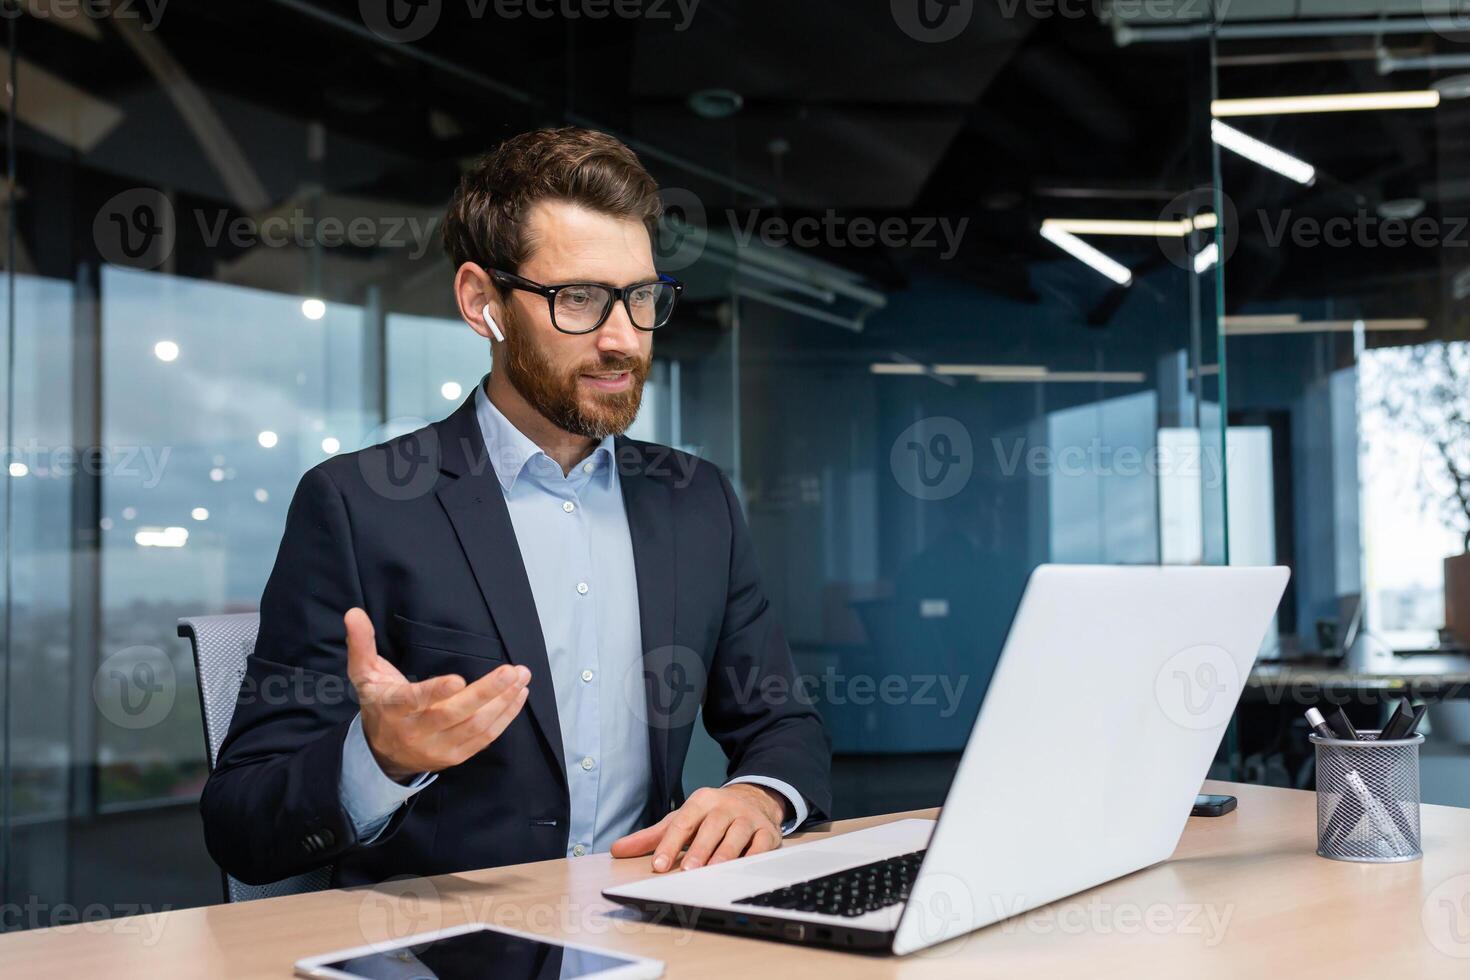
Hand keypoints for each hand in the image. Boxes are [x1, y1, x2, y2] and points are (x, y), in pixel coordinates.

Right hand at [344, 607, 530, 781]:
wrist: (382, 753)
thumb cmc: (379, 703)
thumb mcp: (364, 674)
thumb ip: (361, 643)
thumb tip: (353, 613)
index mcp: (394, 708)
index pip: (414, 700)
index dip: (435, 692)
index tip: (458, 680)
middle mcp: (416, 730)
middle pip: (454, 714)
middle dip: (486, 692)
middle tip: (512, 671)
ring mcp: (437, 747)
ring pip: (474, 727)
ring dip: (502, 702)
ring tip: (521, 678)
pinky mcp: (454, 756)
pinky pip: (484, 739)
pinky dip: (504, 718)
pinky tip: (518, 697)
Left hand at [609, 784, 787, 871]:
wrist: (754, 799)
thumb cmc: (711, 816)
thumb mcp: (682, 820)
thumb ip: (652, 836)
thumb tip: (618, 849)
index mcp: (701, 801)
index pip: (682, 822)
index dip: (669, 844)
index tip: (658, 865)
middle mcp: (725, 806)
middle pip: (711, 826)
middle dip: (699, 849)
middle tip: (687, 870)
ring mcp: (748, 818)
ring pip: (737, 834)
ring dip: (725, 853)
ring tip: (713, 871)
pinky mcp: (767, 832)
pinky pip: (762, 844)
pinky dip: (753, 856)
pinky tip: (743, 869)